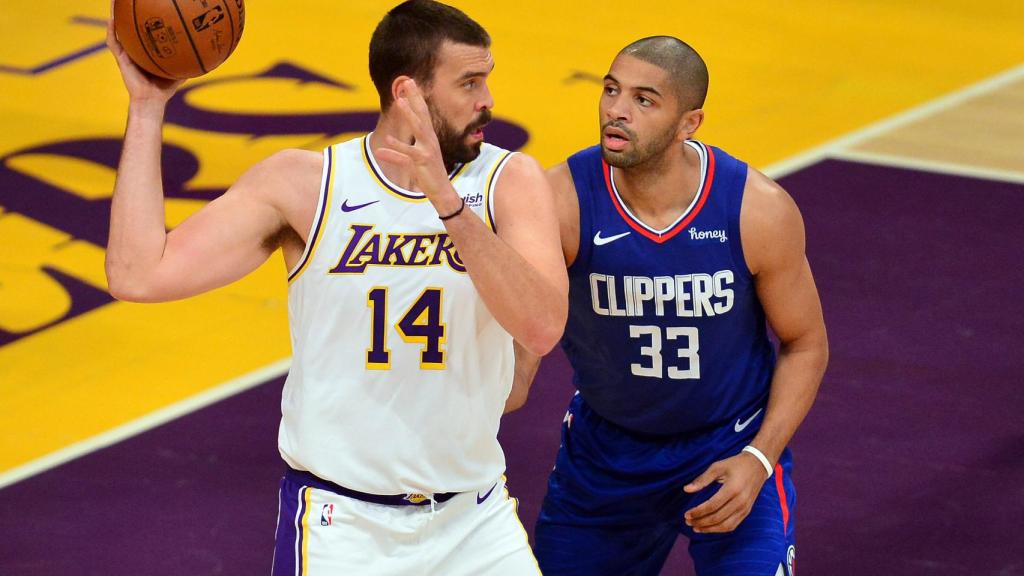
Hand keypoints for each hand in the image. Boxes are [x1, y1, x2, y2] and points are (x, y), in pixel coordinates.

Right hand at [107, 1, 183, 102]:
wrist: (152, 100)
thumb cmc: (165, 88)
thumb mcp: (181, 70)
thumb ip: (190, 60)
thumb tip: (207, 50)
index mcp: (147, 48)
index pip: (146, 27)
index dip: (146, 15)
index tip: (150, 3)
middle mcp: (135, 47)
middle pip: (130, 23)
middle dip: (129, 10)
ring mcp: (126, 51)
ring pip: (118, 28)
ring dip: (115, 14)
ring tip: (115, 0)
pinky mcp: (120, 58)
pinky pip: (113, 42)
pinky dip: (111, 31)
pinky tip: (112, 19)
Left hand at [374, 79, 461, 213]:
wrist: (442, 191)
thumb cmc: (429, 172)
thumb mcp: (417, 155)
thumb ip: (401, 146)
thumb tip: (386, 139)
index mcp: (429, 137)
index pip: (422, 113)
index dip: (416, 97)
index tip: (410, 82)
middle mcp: (430, 141)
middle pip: (421, 115)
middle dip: (414, 98)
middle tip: (407, 82)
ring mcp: (427, 151)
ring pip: (417, 130)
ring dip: (409, 115)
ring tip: (399, 102)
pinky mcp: (421, 164)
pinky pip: (406, 156)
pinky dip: (395, 151)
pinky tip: (384, 144)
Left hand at [682, 451, 769, 532]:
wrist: (758, 465)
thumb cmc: (735, 465)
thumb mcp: (717, 467)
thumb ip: (702, 479)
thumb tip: (686, 489)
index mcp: (732, 489)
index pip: (712, 506)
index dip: (698, 512)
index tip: (686, 514)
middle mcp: (740, 501)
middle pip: (717, 518)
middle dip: (700, 522)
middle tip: (688, 521)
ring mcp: (745, 508)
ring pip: (725, 526)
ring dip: (709, 529)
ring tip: (696, 528)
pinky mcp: (747, 512)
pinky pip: (733, 525)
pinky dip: (719, 529)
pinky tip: (709, 527)